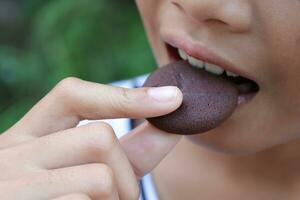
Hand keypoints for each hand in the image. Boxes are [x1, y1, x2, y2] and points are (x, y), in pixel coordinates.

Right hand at [0, 77, 182, 199]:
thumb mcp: (77, 172)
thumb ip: (121, 153)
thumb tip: (167, 128)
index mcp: (26, 138)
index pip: (73, 95)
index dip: (125, 96)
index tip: (171, 99)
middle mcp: (13, 155)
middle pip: (101, 138)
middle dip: (127, 174)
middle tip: (120, 198)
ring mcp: (14, 186)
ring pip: (102, 177)